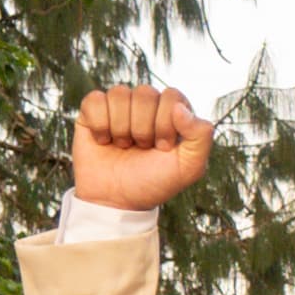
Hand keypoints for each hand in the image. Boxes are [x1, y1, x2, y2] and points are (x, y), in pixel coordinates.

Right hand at [70, 82, 212, 209]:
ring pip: (119, 94)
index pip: (172, 96)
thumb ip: (201, 136)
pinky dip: (99, 125)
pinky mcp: (93, 110)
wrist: (115, 201)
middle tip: (141, 149)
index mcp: (173, 111)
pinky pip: (95, 99)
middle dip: (142, 129)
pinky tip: (103, 141)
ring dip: (121, 129)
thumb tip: (179, 107)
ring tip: (123, 146)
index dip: (165, 124)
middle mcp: (147, 104)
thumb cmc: (154, 182)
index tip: (162, 148)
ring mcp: (120, 105)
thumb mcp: (189, 167)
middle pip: (145, 93)